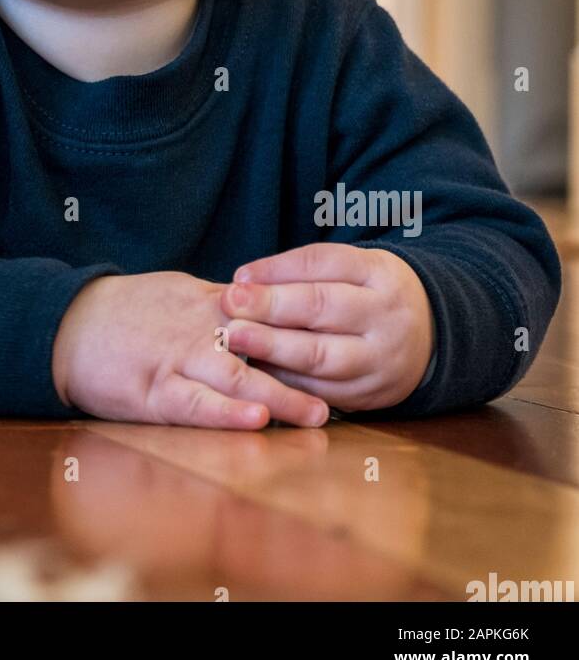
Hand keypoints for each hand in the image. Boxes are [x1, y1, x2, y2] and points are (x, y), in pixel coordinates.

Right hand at [51, 271, 330, 429]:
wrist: (69, 324)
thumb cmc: (126, 310)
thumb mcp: (176, 293)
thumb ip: (219, 303)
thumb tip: (260, 304)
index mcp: (207, 306)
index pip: (267, 317)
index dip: (304, 333)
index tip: (342, 345)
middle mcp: (198, 331)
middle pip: (261, 348)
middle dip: (303, 368)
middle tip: (344, 386)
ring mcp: (176, 361)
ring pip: (235, 376)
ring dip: (278, 396)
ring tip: (315, 413)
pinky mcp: (152, 392)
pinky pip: (194, 402)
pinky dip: (226, 411)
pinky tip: (253, 418)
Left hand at [220, 243, 435, 412]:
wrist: (430, 337)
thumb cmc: (369, 295)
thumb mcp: (352, 269)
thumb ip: (304, 272)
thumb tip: (244, 280)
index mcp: (379, 273)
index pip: (324, 264)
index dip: (278, 269)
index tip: (239, 276)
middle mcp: (384, 315)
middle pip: (322, 308)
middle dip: (270, 307)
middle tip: (229, 305)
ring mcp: (381, 359)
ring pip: (321, 355)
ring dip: (272, 348)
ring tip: (235, 339)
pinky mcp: (371, 395)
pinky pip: (322, 390)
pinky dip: (286, 381)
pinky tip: (256, 371)